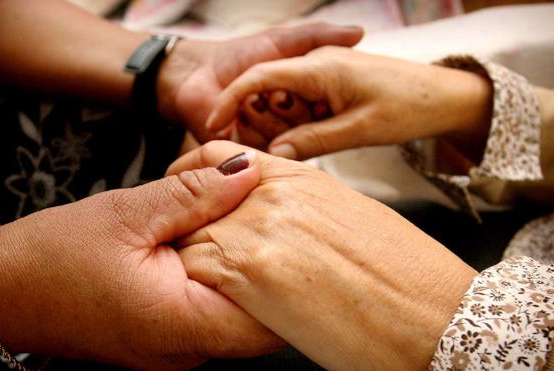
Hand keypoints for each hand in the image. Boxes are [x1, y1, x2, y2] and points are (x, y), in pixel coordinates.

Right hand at [0, 157, 280, 370]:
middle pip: (263, 319)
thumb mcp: (128, 212)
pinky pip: (214, 311)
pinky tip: (218, 242)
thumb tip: (249, 171)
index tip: (308, 237)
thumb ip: (195, 194)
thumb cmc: (53, 257)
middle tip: (285, 218)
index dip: (299, 280)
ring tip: (253, 223)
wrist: (2, 291)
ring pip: (240, 315)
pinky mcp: (169, 335)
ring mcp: (177, 348)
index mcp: (179, 324)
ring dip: (251, 271)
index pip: (272, 323)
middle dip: (279, 269)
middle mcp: (186, 349)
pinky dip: (225, 278)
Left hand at [156, 24, 362, 143]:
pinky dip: (244, 130)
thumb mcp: (283, 41)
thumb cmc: (240, 53)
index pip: (327, 112)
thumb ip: (318, 35)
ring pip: (281, 142)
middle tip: (272, 94)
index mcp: (307, 101)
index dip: (319, 102)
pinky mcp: (248, 152)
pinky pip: (257, 150)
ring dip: (262, 117)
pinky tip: (233, 117)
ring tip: (249, 102)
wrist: (197, 70)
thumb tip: (359, 32)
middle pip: (305, 130)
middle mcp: (292, 124)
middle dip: (287, 108)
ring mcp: (270, 139)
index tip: (308, 90)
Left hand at [168, 141, 477, 370]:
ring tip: (222, 292)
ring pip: (189, 240)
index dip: (188, 176)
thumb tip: (266, 210)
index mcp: (295, 176)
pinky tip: (228, 307)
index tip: (183, 198)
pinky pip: (194, 272)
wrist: (432, 315)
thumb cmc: (400, 271)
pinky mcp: (250, 272)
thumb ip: (295, 204)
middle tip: (198, 259)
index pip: (216, 158)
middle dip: (187, 231)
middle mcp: (271, 193)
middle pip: (194, 203)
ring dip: (194, 266)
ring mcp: (257, 228)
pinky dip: (198, 292)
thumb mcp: (343, 215)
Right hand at [206, 48, 491, 160]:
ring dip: (287, 126)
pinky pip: (302, 104)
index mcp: (319, 67)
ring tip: (318, 140)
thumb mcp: (358, 130)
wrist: (448, 95)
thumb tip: (274, 156)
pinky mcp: (332, 84)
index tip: (212, 125)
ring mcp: (324, 72)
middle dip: (267, 122)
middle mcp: (317, 64)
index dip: (230, 100)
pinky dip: (302, 123)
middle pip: (268, 93)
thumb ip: (312, 142)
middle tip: (289, 147)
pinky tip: (322, 136)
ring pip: (284, 102)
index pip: (259, 77)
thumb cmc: (410, 107)